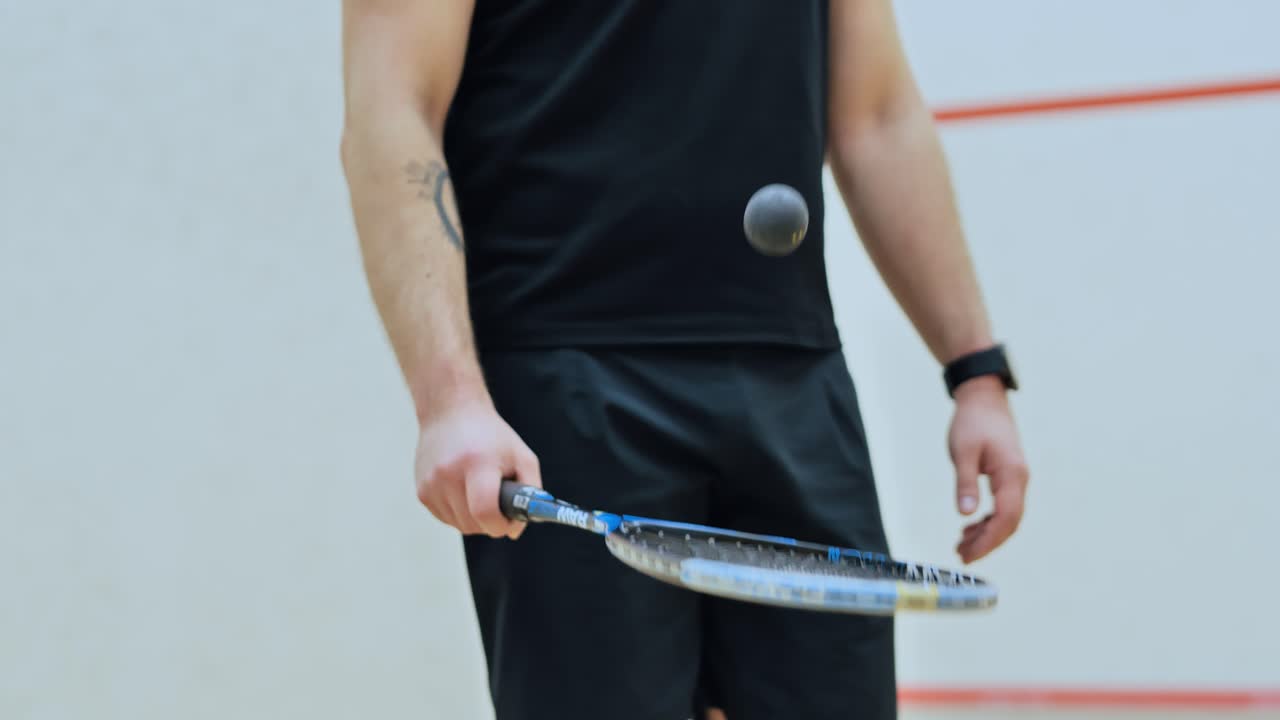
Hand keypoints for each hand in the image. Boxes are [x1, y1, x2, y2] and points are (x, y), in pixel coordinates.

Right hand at [415, 400, 541, 538]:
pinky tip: (464, 491)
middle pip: (472, 523)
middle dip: (490, 522)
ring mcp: (431, 484)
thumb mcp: (522, 456)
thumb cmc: (491, 436)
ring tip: (480, 491)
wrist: (451, 412)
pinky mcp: (421, 491)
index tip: (508, 521)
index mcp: (476, 462)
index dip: (500, 525)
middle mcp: (448, 474)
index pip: (485, 511)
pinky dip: (459, 513)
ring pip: (459, 525)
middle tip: (498, 502)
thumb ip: (531, 492)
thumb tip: (514, 530)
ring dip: (474, 519)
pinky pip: (446, 519)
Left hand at [948, 376, 1028, 562]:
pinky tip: (970, 526)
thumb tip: (965, 514)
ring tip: (961, 545)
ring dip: (986, 533)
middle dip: (987, 543)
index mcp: (1011, 474)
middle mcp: (1020, 480)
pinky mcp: (1008, 477)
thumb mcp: (962, 452)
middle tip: (961, 555)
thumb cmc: (972, 422)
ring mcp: (1016, 479)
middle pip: (1009, 523)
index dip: (988, 540)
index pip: (1005, 518)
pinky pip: (1003, 506)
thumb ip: (965, 483)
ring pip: (1007, 517)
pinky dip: (987, 520)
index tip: (968, 554)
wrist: (984, 399)